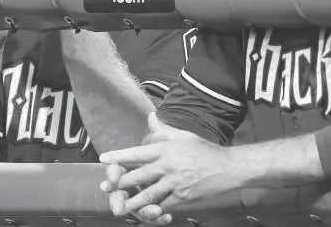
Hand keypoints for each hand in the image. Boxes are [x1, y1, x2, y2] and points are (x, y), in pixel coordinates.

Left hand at [100, 114, 233, 224]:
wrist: (226, 168)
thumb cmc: (204, 149)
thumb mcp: (183, 135)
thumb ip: (163, 129)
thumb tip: (150, 117)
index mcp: (166, 149)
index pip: (137, 152)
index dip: (119, 156)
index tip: (104, 158)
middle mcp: (167, 165)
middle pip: (138, 175)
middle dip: (119, 182)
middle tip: (105, 186)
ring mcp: (174, 182)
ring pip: (148, 194)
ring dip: (131, 201)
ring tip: (120, 205)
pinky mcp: (182, 197)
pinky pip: (164, 205)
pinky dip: (153, 210)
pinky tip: (145, 213)